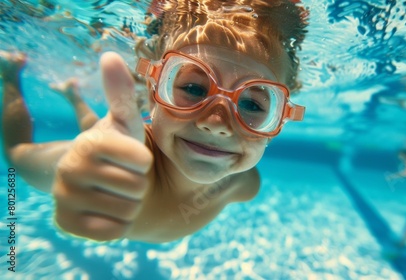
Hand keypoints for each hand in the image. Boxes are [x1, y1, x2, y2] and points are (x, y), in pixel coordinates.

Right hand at [53, 52, 152, 240]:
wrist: (104, 184)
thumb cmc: (122, 151)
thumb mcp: (124, 122)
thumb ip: (120, 93)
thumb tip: (110, 54)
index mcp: (88, 140)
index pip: (142, 161)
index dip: (145, 162)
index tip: (134, 158)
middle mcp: (69, 167)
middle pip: (136, 188)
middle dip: (138, 185)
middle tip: (125, 178)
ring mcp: (64, 197)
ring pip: (127, 211)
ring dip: (130, 205)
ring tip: (117, 193)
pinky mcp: (66, 223)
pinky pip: (113, 231)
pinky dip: (119, 224)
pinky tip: (109, 211)